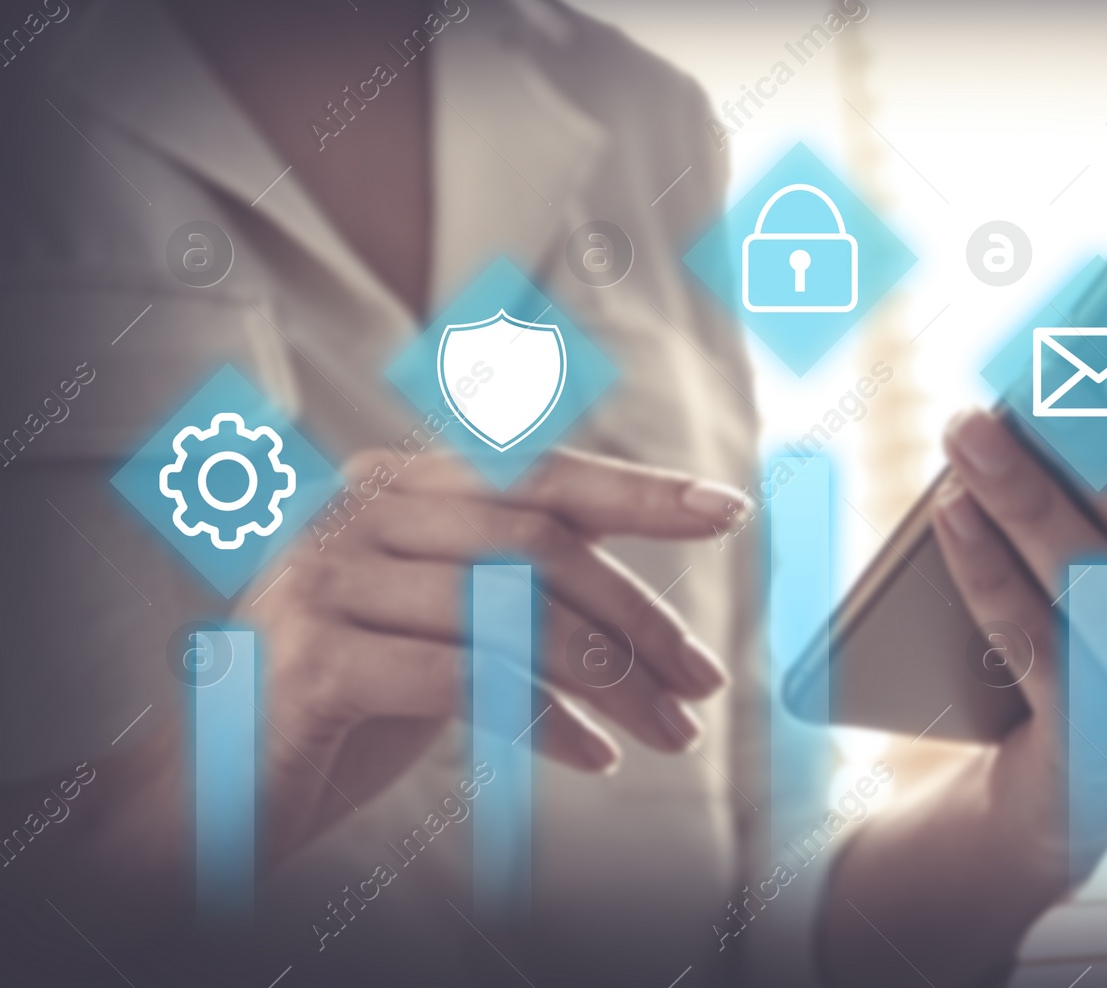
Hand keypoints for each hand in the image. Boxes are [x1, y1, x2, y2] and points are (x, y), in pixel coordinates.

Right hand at [240, 446, 745, 859]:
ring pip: (511, 612)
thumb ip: (518, 578)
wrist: (224, 788)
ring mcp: (324, 576)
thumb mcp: (445, 620)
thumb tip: (644, 589)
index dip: (641, 489)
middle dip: (640, 616)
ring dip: (613, 679)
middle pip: (540, 543)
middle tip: (705, 680)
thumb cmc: (355, 699)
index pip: (540, 473)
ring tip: (672, 731)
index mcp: (393, 482)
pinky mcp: (310, 659)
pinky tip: (594, 757)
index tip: (729, 511)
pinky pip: (464, 680)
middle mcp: (355, 509)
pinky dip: (546, 722)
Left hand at [822, 396, 1106, 986]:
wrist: (1086, 777)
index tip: (1100, 344)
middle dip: (1077, 442)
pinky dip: (986, 566)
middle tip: (1018, 379)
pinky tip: (953, 512)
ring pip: (1096, 578)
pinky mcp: (1105, 742)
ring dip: (1021, 495)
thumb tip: (1090, 371)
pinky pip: (1035, 637)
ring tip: (968, 434)